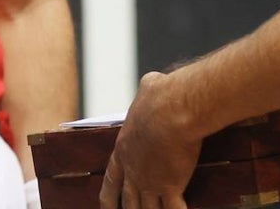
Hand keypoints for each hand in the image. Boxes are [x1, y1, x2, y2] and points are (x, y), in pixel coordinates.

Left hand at [99, 72, 200, 208]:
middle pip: (128, 201)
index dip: (109, 197)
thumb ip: (147, 93)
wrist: (172, 109)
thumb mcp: (147, 91)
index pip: (111, 179)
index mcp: (123, 149)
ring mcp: (150, 181)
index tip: (106, 208)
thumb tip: (153, 83)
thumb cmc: (160, 96)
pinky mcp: (170, 186)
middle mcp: (133, 170)